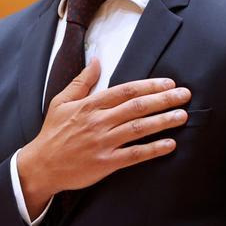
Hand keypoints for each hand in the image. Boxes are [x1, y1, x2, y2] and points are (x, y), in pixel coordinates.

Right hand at [17, 59, 190, 217]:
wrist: (40, 166)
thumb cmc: (52, 132)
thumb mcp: (61, 101)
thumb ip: (82, 81)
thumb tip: (96, 59)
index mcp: (89, 105)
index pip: (125, 90)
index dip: (149, 86)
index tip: (168, 83)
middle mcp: (98, 122)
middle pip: (137, 107)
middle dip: (163, 99)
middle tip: (184, 95)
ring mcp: (102, 143)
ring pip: (139, 129)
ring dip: (163, 121)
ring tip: (182, 116)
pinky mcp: (105, 164)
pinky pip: (134, 155)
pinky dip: (153, 150)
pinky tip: (170, 144)